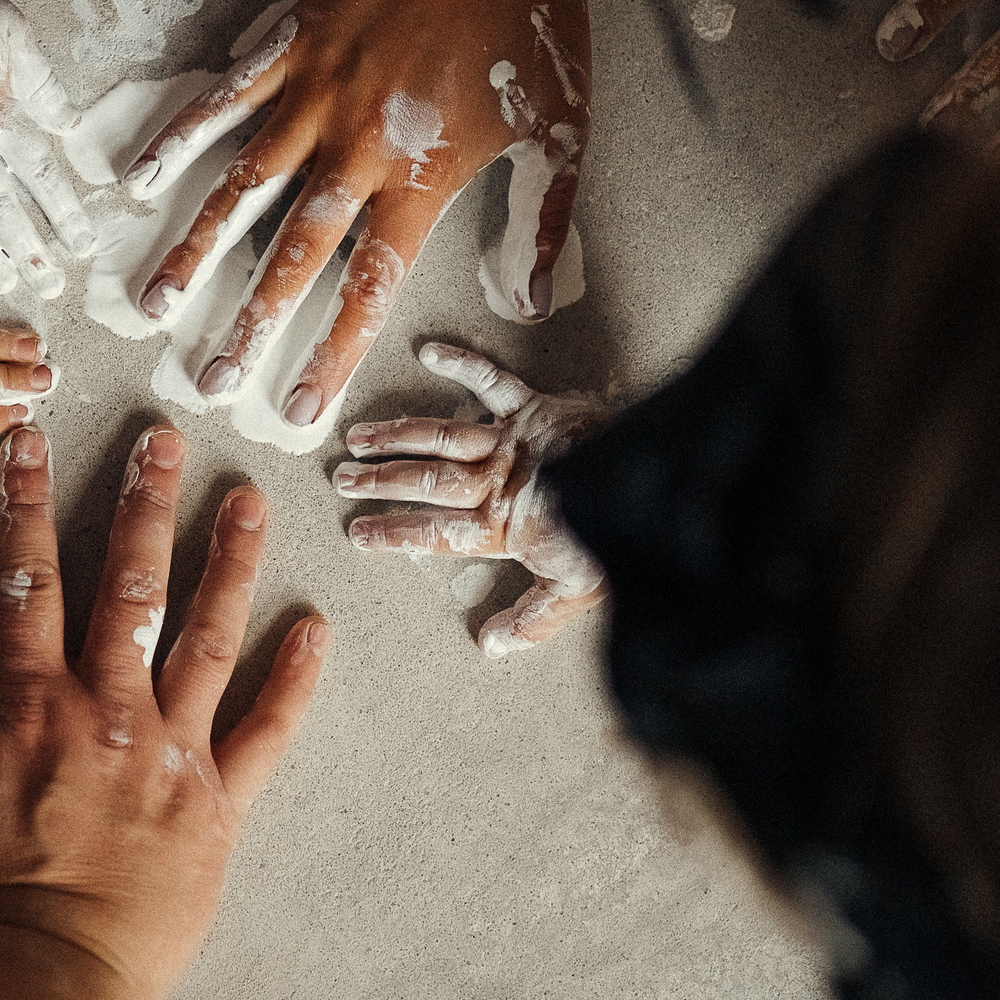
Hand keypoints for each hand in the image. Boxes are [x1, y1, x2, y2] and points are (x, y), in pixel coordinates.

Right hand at [0, 422, 327, 999]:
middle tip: (167, 439)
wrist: (40, 984)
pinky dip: (293, 681)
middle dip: (146, 505)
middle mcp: (106, 711)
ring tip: (250, 502)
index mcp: (27, 706)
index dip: (24, 504)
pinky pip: (266, 733)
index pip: (21, 579)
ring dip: (229, 564)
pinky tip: (315, 629)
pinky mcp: (217, 807)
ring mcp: (170, 755)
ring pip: (206, 638)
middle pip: (130, 587)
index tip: (32, 441)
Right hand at [120, 0, 588, 427]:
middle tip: (210, 379)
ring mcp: (312, 95)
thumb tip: (531, 301)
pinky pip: (220, 100)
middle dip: (248, 325)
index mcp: (421, 179)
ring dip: (192, 250)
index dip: (331, 352)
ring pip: (238, 188)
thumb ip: (540, 222)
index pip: (367, 286)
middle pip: (291, 255)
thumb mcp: (561, 129)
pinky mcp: (288, 44)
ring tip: (150, 301)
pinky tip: (134, 177)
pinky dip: (175, 138)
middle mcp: (355, 149)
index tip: (298, 406)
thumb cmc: (531, 15)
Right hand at [336, 341, 605, 656]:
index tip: (357, 533)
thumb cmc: (618, 536)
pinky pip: (491, 381)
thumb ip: (531, 620)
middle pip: (425, 481)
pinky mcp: (534, 408)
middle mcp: (497, 481)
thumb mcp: (578, 590)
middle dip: (380, 482)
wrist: (657, 485)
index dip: (393, 533)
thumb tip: (491, 646)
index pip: (434, 532)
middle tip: (341, 479)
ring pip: (441, 437)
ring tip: (357, 436)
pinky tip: (428, 352)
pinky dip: (462, 363)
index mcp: (502, 526)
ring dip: (397, 436)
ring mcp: (512, 441)